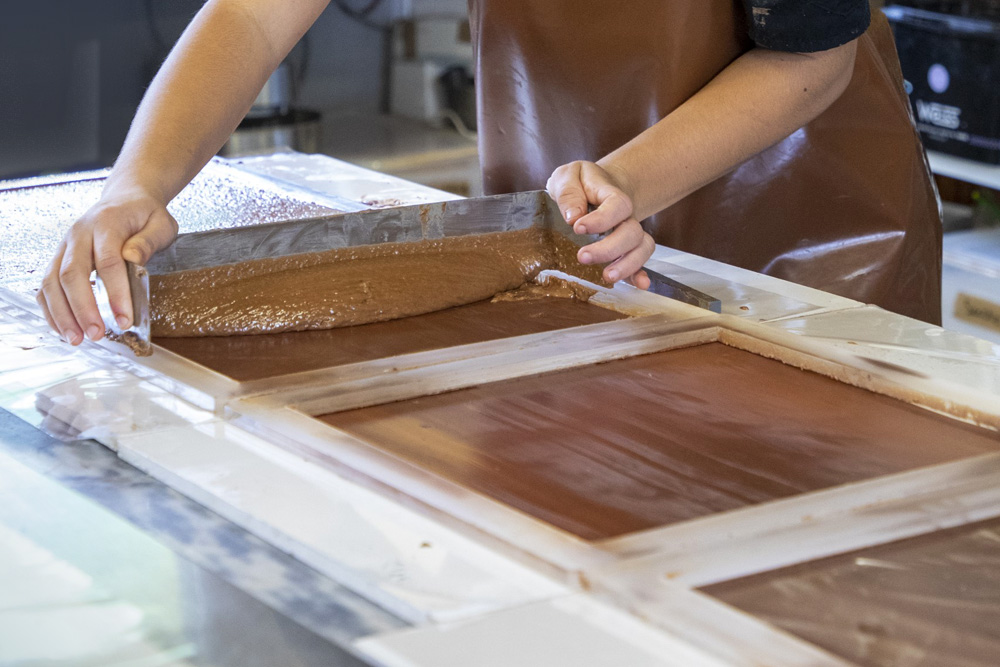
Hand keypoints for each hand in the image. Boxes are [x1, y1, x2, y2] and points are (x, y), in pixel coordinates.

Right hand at [37, 191, 177, 344]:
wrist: (125, 199)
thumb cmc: (144, 215)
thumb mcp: (160, 223)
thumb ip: (149, 241)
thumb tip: (133, 259)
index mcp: (106, 224)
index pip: (107, 261)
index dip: (115, 293)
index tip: (125, 319)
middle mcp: (78, 234)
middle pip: (72, 274)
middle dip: (83, 308)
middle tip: (97, 335)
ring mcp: (65, 246)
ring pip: (52, 281)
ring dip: (62, 313)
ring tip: (77, 339)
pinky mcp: (59, 258)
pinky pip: (46, 286)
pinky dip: (51, 309)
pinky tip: (64, 329)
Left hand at [546, 161, 652, 288]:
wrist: (593, 187)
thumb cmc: (578, 183)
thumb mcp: (567, 176)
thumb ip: (568, 192)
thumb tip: (572, 217)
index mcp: (611, 194)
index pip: (618, 205)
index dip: (602, 219)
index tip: (578, 227)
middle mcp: (625, 216)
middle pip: (631, 231)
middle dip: (610, 248)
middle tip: (583, 256)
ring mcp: (627, 234)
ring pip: (641, 248)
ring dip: (628, 264)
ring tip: (607, 277)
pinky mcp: (624, 250)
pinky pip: (639, 262)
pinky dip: (640, 274)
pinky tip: (638, 285)